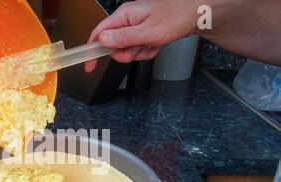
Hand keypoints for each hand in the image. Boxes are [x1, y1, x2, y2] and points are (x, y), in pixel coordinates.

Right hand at [85, 0, 199, 71]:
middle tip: (140, 49)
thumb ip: (123, 37)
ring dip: (139, 53)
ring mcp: (134, 27)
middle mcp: (126, 20)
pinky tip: (156, 44)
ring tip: (152, 44)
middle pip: (113, 46)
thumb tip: (102, 40)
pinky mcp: (141, 33)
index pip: (98, 34)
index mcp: (123, 16)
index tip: (89, 65)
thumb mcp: (148, 32)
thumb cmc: (175, 17)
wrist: (194, 14)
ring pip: (126, 50)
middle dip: (126, 53)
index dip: (92, 51)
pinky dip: (147, 51)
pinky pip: (137, 50)